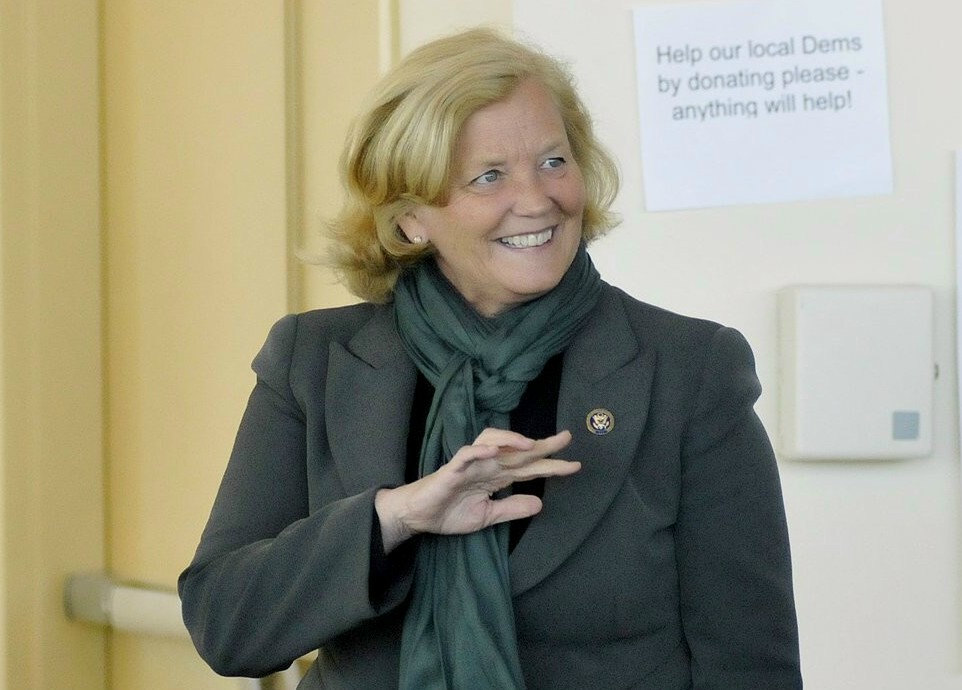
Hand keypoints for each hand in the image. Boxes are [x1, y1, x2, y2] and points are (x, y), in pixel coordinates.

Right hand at [375, 429, 577, 552]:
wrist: (419, 516)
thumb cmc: (449, 511)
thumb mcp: (487, 516)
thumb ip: (511, 509)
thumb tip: (540, 504)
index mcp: (496, 476)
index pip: (529, 467)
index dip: (551, 465)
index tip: (574, 465)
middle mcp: (487, 464)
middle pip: (517, 450)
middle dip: (542, 444)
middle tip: (566, 438)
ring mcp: (470, 464)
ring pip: (492, 441)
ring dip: (511, 440)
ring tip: (531, 444)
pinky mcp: (452, 469)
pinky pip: (466, 454)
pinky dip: (479, 451)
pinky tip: (494, 452)